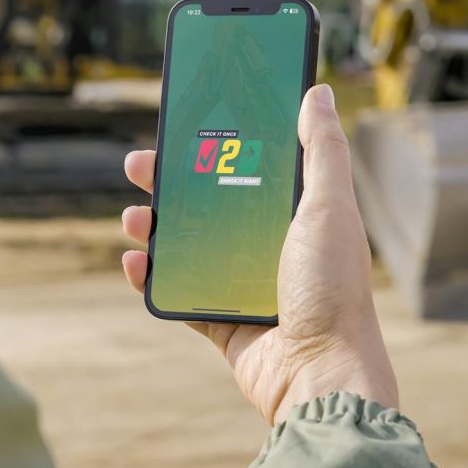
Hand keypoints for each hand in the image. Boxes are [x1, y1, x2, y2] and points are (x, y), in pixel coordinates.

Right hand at [121, 84, 398, 424]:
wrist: (321, 375)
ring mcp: (243, 285)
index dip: (212, 145)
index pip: (246, 168)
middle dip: (168, 183)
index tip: (181, 125)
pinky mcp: (222, 321)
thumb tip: (317, 91)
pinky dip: (152, 278)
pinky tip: (135, 262)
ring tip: (133, 218)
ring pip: (186, 246)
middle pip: (207, 204)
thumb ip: (322, 149)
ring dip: (154, 228)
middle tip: (137, 166)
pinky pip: (177, 294)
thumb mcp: (330, 207)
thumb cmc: (334, 288)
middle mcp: (269, 246)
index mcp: (296, 216)